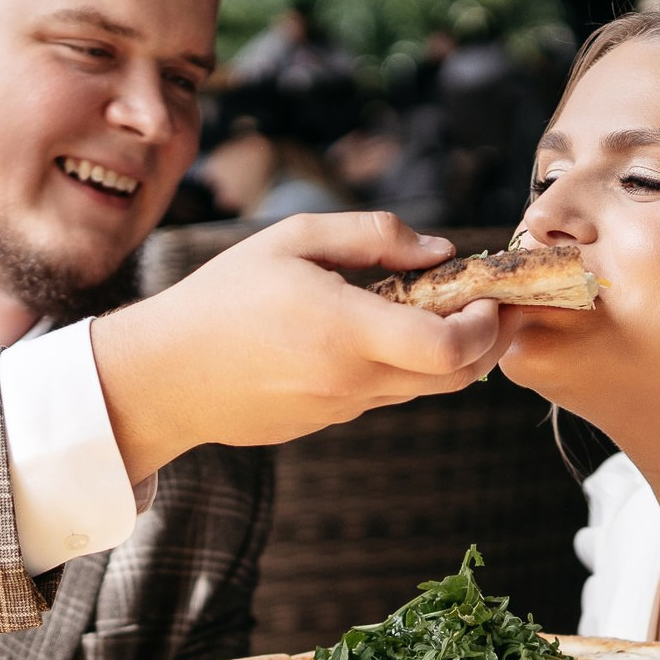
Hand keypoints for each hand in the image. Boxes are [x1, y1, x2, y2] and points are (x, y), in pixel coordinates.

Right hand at [91, 213, 524, 480]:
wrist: (164, 375)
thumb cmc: (223, 297)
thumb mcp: (292, 239)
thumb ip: (373, 236)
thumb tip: (439, 250)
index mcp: (347, 330)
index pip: (450, 349)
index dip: (486, 326)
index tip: (486, 293)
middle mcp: (353, 380)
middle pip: (457, 378)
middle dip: (489, 342)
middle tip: (495, 305)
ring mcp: (342, 408)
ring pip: (425, 390)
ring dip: (449, 356)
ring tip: (442, 311)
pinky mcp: (327, 423)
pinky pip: (385, 396)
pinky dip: (405, 368)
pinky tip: (386, 335)